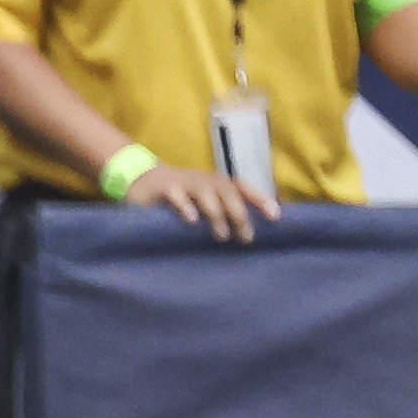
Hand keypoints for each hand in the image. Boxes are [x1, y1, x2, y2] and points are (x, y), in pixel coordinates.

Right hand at [126, 161, 281, 245]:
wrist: (141, 179)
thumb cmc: (180, 196)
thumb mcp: (203, 202)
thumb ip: (222, 212)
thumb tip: (250, 232)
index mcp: (216, 184)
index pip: (243, 188)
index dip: (260, 199)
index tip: (275, 217)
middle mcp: (204, 181)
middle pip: (228, 192)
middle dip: (239, 213)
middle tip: (246, 237)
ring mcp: (184, 183)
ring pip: (206, 193)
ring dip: (217, 213)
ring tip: (222, 235)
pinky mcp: (164, 188)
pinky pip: (177, 195)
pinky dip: (185, 207)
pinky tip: (192, 221)